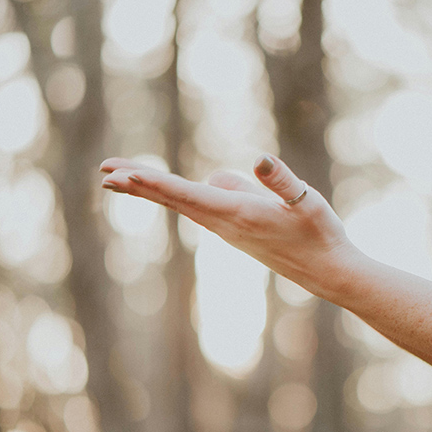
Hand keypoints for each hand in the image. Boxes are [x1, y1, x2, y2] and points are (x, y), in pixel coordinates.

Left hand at [99, 154, 362, 298]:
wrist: (328, 271)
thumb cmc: (321, 234)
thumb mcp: (307, 201)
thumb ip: (282, 181)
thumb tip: (258, 160)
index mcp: (238, 213)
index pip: (187, 194)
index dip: (153, 183)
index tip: (123, 175)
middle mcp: (225, 223)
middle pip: (173, 199)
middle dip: (138, 184)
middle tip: (104, 173)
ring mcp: (227, 228)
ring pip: (181, 203)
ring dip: (150, 189)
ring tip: (121, 177)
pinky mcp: (234, 229)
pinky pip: (195, 206)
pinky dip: (172, 195)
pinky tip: (169, 188)